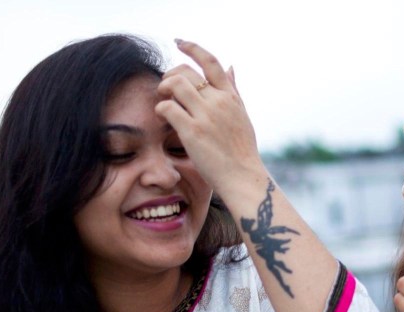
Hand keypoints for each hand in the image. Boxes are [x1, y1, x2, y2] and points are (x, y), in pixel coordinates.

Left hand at [155, 39, 262, 193]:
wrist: (243, 177)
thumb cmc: (241, 151)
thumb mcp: (242, 115)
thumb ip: (233, 91)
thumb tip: (231, 67)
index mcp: (230, 97)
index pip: (211, 62)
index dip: (192, 47)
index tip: (179, 42)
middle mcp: (219, 101)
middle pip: (185, 71)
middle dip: (169, 75)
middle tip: (166, 90)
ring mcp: (206, 115)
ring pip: (174, 84)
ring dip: (162, 90)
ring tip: (163, 104)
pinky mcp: (192, 131)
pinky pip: (167, 107)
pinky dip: (160, 110)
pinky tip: (163, 119)